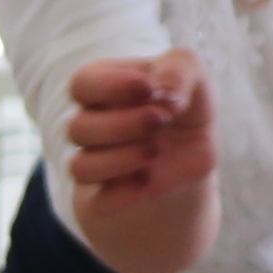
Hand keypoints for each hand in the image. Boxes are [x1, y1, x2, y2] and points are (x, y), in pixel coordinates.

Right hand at [59, 50, 211, 217]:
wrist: (194, 150)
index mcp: (102, 89)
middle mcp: (91, 126)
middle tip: (160, 121)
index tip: (148, 88)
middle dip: (122, 125)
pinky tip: (147, 181)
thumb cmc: (183, 103)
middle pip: (78, 128)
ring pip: (82, 168)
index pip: (82, 84)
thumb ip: (180, 69)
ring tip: (155, 151)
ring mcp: (96, 163)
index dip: (110, 87)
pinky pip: (98, 204)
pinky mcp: (107, 197)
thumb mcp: (192, 74)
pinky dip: (120, 196)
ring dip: (120, 159)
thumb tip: (164, 95)